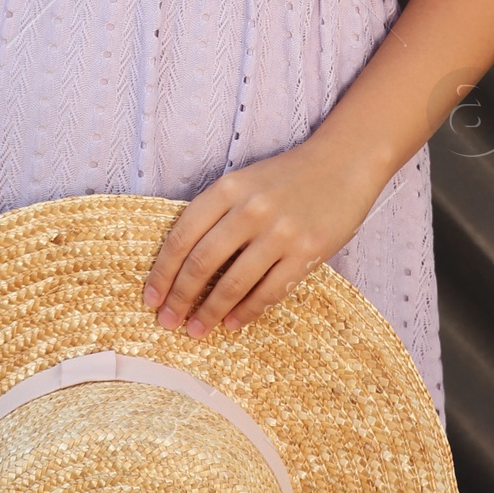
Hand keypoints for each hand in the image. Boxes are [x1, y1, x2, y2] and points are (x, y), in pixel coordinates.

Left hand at [142, 139, 385, 336]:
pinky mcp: (307, 251)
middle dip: (180, 298)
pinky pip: (270, 291)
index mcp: (227, 188)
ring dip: (210, 312)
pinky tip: (233, 324)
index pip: (182, 236)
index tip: (150, 298)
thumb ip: (216, 214)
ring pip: (233, 283)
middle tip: (167, 321)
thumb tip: (182, 265)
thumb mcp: (244, 182)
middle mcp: (250, 209)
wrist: (343, 163)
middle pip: (202, 263)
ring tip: (196, 329)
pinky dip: (247, 312)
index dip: (162, 272)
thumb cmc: (286, 177)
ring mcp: (280, 231)